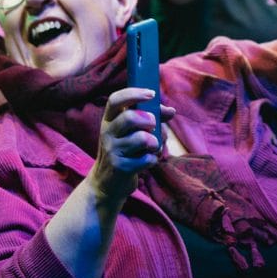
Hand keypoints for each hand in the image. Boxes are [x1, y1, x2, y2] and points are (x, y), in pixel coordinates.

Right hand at [90, 88, 173, 202]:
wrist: (106, 183)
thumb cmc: (124, 152)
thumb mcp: (130, 133)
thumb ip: (150, 118)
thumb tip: (171, 110)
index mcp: (109, 120)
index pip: (115, 100)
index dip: (134, 94)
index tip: (151, 94)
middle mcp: (107, 133)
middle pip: (130, 118)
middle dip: (149, 120)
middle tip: (153, 126)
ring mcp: (112, 150)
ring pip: (142, 139)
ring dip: (155, 143)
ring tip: (152, 147)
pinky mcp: (120, 167)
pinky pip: (146, 159)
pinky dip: (152, 160)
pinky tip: (147, 161)